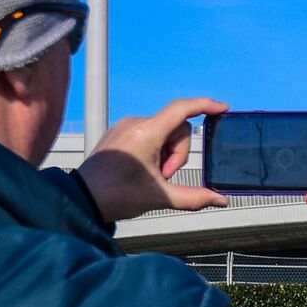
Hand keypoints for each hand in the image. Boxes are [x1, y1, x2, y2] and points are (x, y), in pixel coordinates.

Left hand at [75, 96, 230, 222]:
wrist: (83, 199)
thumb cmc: (117, 196)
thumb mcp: (160, 197)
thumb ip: (194, 197)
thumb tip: (221, 200)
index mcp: (147, 133)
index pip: (182, 110)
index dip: (205, 105)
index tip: (223, 108)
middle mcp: (135, 123)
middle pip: (177, 128)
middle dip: (178, 153)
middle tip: (164, 176)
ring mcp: (125, 125)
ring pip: (164, 131)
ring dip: (166, 153)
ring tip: (152, 175)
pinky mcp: (119, 132)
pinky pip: (148, 133)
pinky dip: (155, 149)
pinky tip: (143, 169)